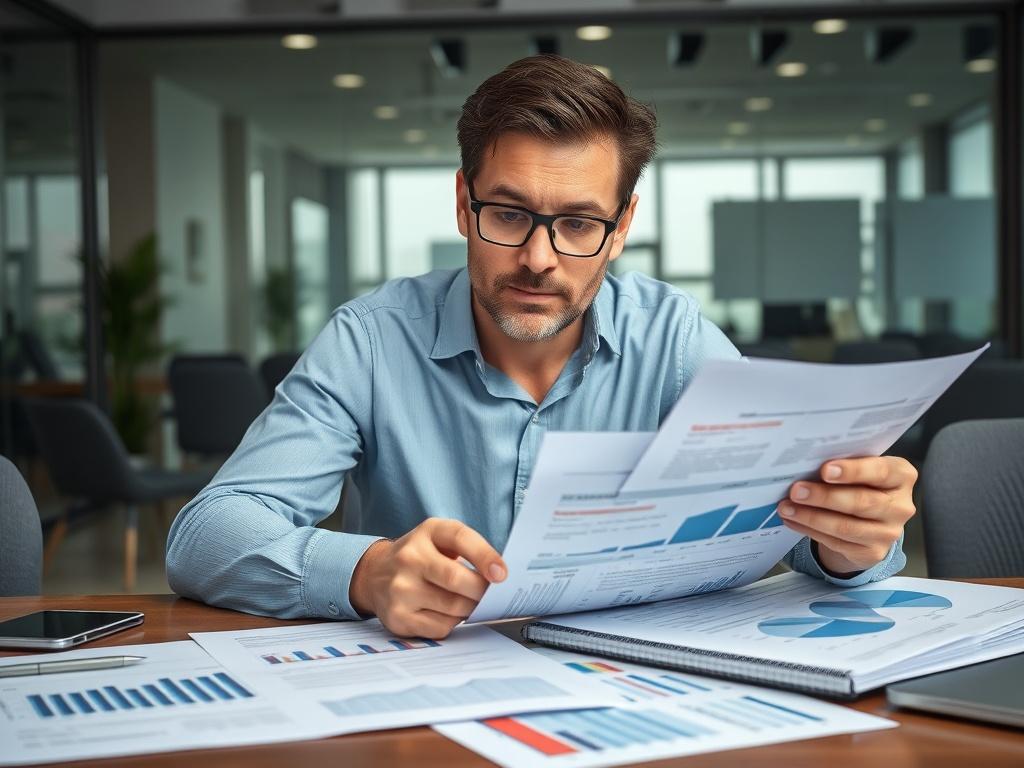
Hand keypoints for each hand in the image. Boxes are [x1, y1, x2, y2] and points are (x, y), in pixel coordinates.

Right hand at [349, 518, 506, 638]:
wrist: (375, 574)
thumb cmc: (420, 556)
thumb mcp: (440, 539)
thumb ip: (470, 550)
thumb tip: (499, 577)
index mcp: (428, 532)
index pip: (460, 538)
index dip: (485, 556)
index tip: (502, 574)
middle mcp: (409, 557)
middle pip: (456, 579)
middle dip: (481, 591)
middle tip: (489, 595)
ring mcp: (400, 588)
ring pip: (453, 608)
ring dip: (469, 608)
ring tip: (468, 602)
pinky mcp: (398, 617)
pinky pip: (441, 627)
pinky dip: (452, 623)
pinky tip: (446, 613)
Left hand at [779, 457, 916, 575]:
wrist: (867, 520)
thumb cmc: (860, 484)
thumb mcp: (859, 470)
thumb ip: (843, 464)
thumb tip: (805, 462)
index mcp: (901, 476)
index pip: (881, 472)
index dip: (853, 471)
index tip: (825, 470)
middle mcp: (901, 506)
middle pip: (861, 502)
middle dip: (824, 496)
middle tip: (796, 490)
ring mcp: (889, 532)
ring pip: (846, 526)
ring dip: (811, 517)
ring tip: (786, 508)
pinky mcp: (873, 552)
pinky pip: (837, 542)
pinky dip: (810, 530)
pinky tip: (793, 520)